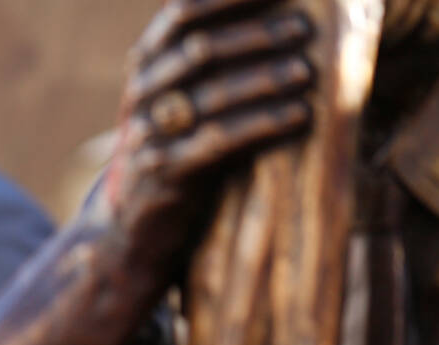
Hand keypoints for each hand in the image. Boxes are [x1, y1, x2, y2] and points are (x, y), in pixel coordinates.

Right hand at [109, 0, 313, 263]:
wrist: (132, 229)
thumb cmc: (176, 154)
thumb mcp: (180, 103)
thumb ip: (209, 65)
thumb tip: (283, 18)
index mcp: (146, 66)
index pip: (181, 13)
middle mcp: (141, 95)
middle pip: (198, 50)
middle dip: (255, 34)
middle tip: (303, 28)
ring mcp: (148, 135)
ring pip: (209, 95)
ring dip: (264, 79)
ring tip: (307, 72)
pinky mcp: (163, 175)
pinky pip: (216, 142)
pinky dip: (262, 125)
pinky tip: (299, 116)